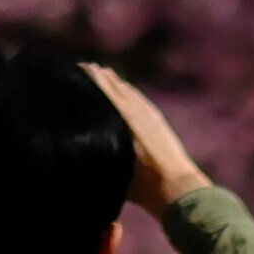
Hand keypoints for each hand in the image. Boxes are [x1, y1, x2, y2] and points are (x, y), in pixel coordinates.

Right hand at [83, 63, 211, 210]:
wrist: (176, 186)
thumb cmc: (142, 183)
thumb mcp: (115, 168)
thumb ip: (99, 153)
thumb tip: (79, 142)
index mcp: (125, 116)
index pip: (104, 87)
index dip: (91, 76)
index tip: (77, 67)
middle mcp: (136, 109)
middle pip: (115, 84)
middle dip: (100, 76)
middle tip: (83, 69)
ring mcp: (148, 112)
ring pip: (127, 89)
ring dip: (113, 81)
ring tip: (99, 74)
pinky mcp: (157, 118)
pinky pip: (137, 97)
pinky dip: (126, 89)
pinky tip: (123, 89)